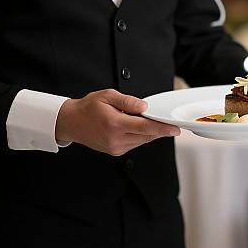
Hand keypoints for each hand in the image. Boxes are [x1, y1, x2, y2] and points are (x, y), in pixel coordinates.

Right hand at [55, 89, 179, 155]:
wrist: (71, 123)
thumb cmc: (88, 107)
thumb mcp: (107, 96)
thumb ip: (127, 101)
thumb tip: (144, 107)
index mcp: (115, 124)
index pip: (145, 127)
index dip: (163, 128)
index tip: (176, 129)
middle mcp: (116, 139)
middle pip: (146, 135)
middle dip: (159, 129)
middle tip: (166, 121)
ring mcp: (116, 147)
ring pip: (142, 140)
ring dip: (149, 132)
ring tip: (145, 120)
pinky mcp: (116, 152)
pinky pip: (136, 144)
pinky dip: (140, 136)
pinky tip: (136, 127)